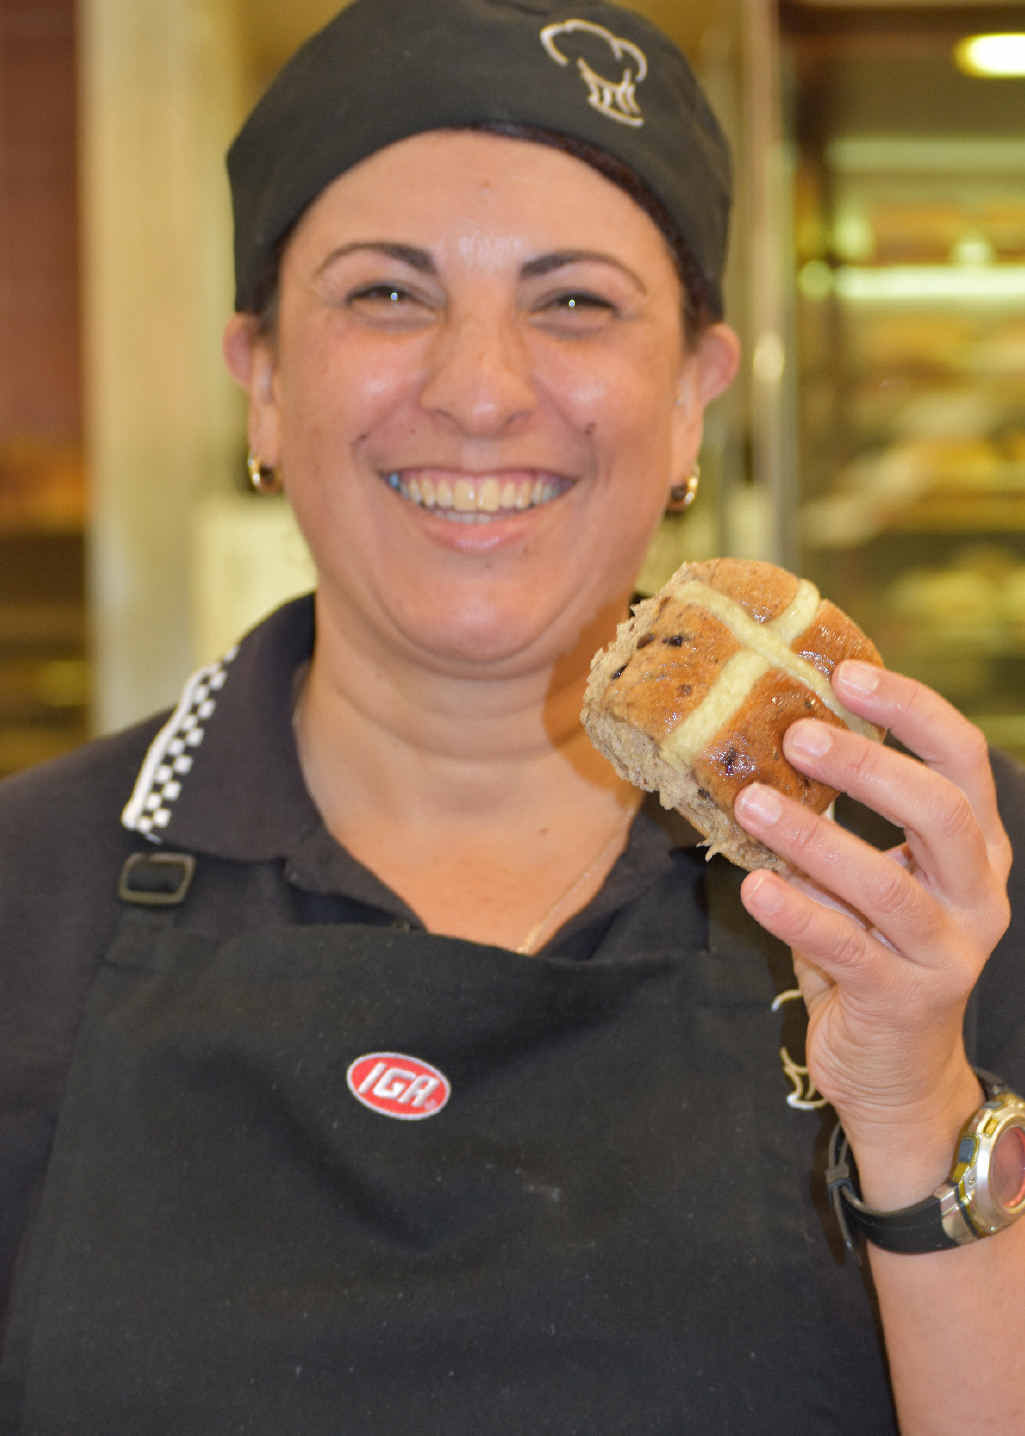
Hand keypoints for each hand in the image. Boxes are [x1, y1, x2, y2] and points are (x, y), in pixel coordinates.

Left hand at [733, 660, 1011, 1170]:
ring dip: (815, 836)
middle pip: (942, 810)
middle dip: (868, 764)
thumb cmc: (872, 953)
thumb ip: (841, 823)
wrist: (895, 1072)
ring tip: (751, 801)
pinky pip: (847, 947)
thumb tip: (766, 744)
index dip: (912, 710)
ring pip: (887, 884)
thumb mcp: (869, 880)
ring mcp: (947, 953)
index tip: (848, 673)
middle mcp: (976, 896)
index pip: (963, 761)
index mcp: (974, 851)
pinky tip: (754, 884)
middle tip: (796, 733)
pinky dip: (797, 913)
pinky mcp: (904, 1001)